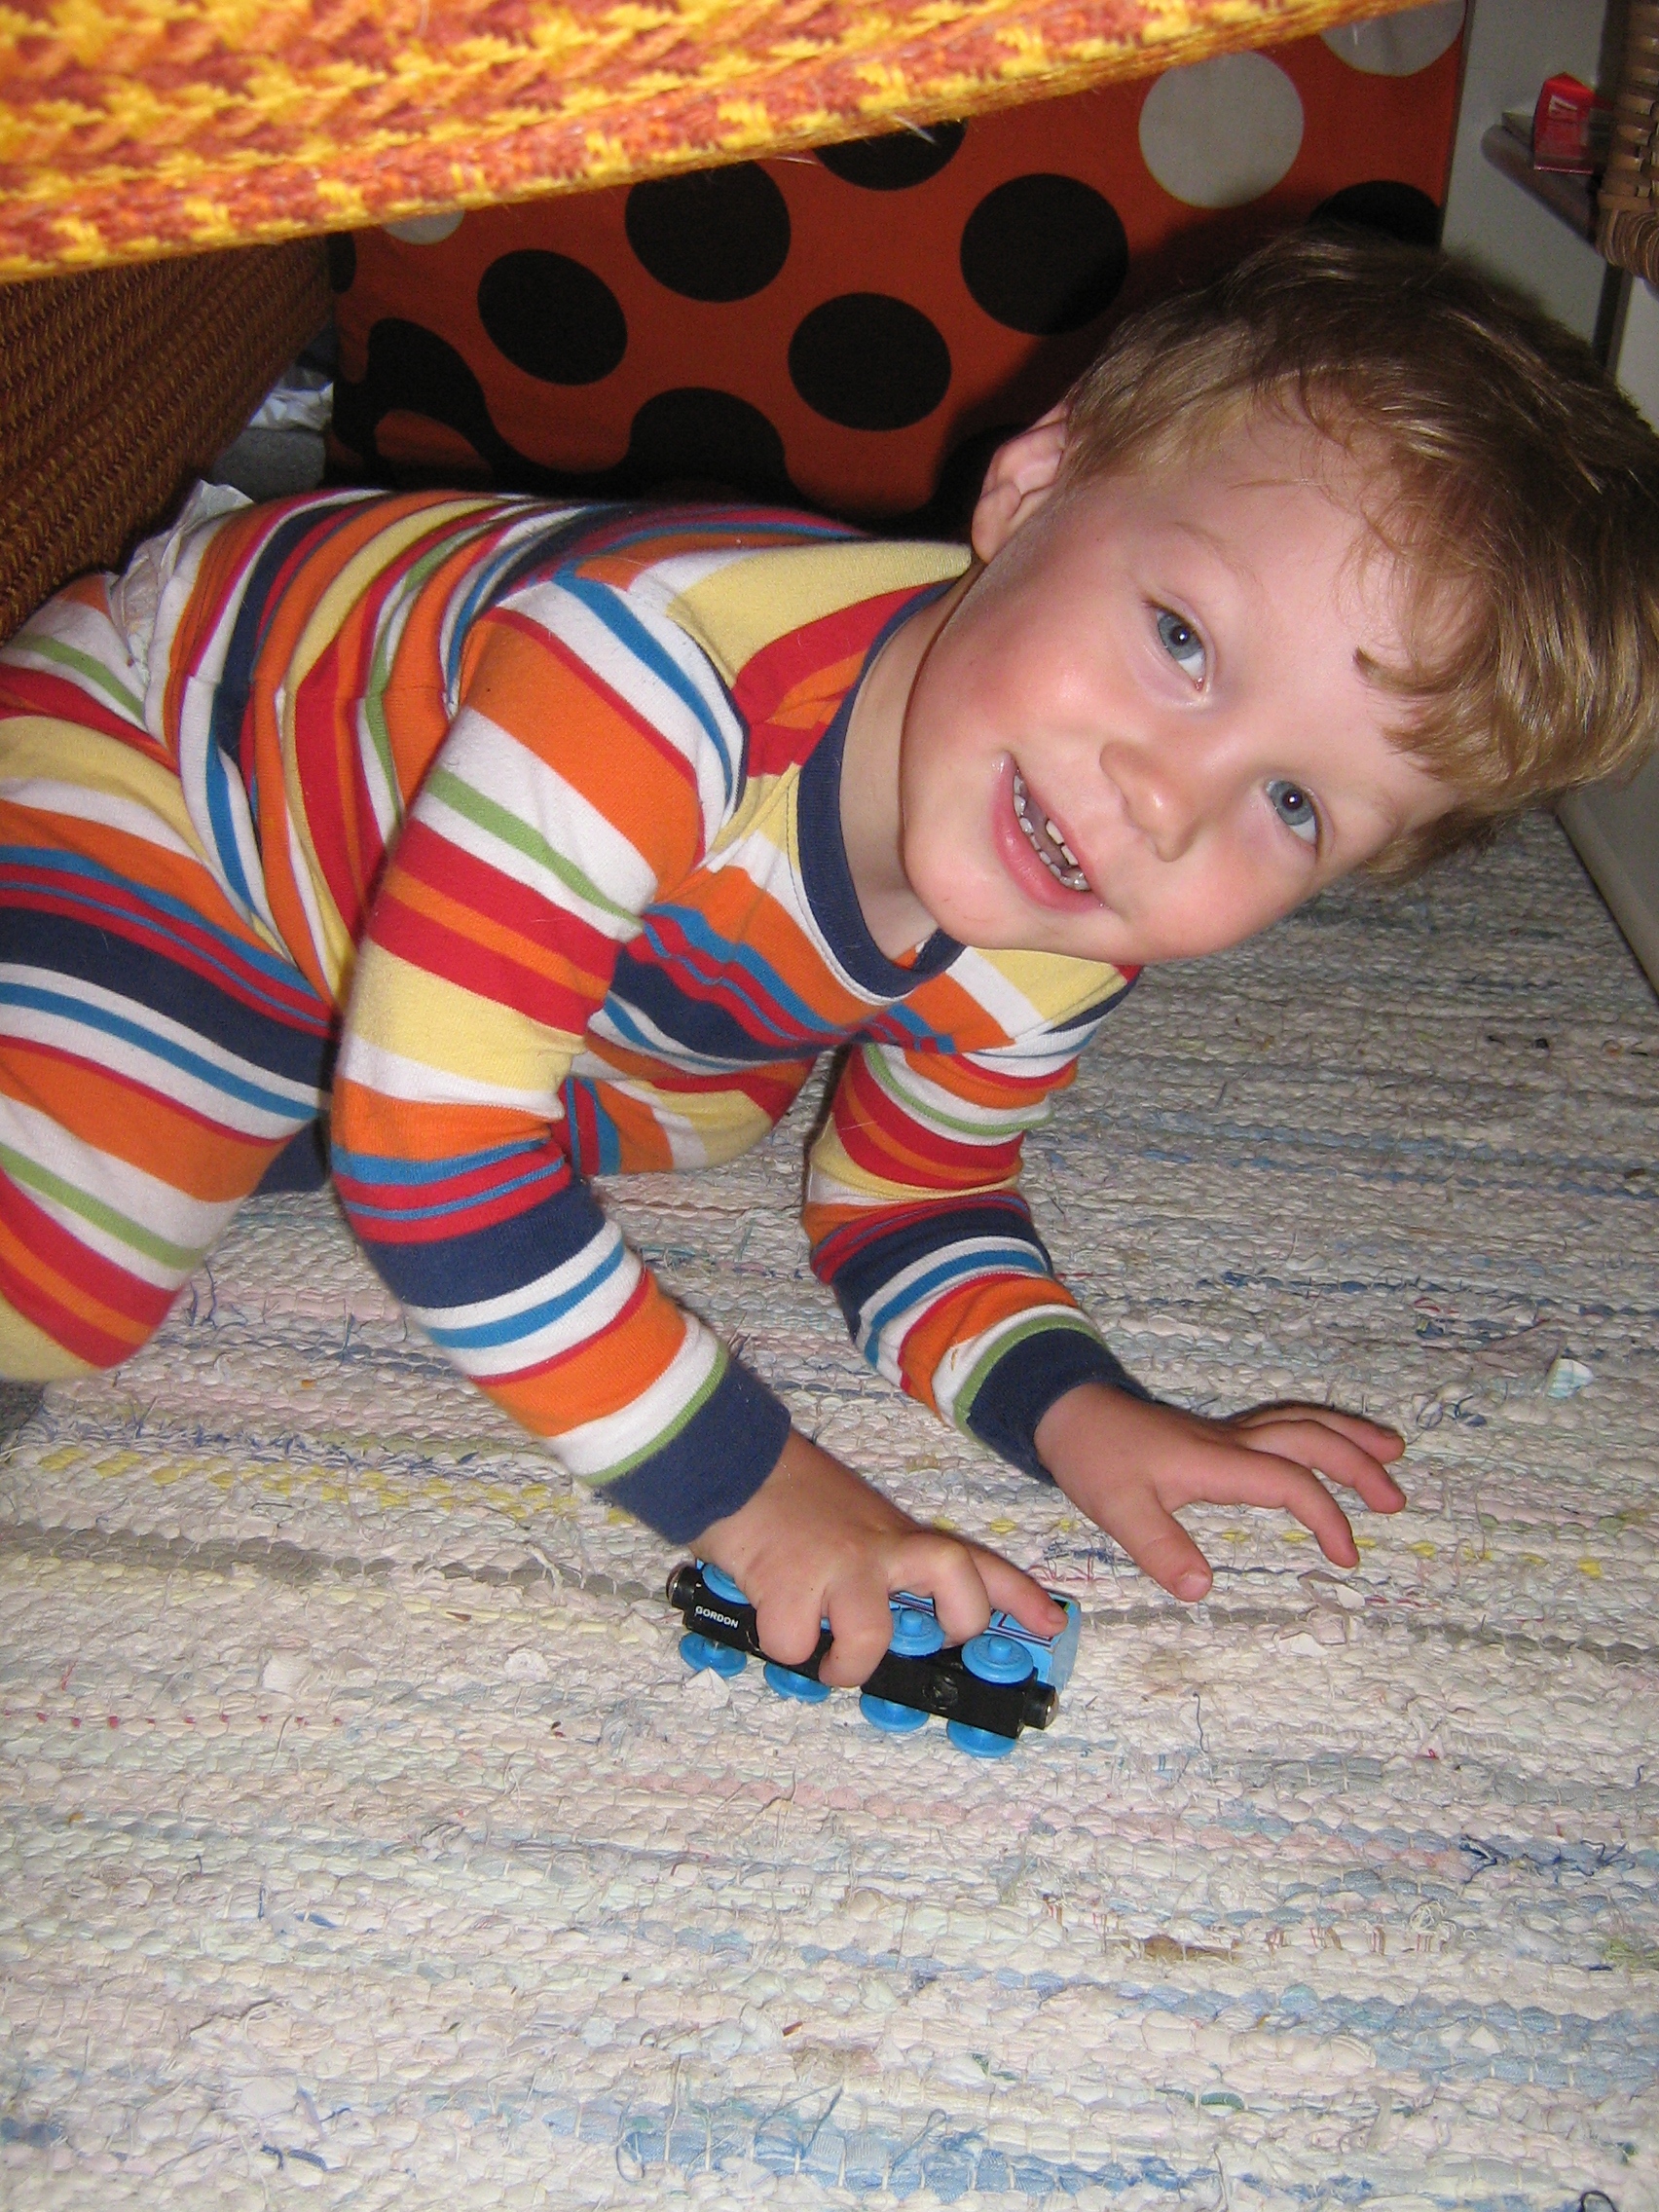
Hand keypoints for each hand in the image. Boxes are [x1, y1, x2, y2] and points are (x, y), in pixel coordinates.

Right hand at [698, 1428, 1066, 1688]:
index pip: (975, 1561)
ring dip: (848, 1665)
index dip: (1019, 1596)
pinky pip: (796, 1647)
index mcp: (899, 1536)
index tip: (1052, 1625)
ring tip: (831, 1661)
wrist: (731, 1462)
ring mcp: (838, 1566)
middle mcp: (881, 1548)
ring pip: (872, 1638)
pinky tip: (774, 1625)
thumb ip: (884, 1563)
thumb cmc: (791, 1499)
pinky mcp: (787, 1585)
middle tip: (928, 1642)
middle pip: (956, 1582)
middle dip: (956, 1626)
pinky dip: (784, 1650)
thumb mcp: (855, 1522)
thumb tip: (897, 1624)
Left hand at [1035, 1382, 1406, 1602]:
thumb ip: (1159, 1548)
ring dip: (1348, 1437)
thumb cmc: (1096, 1460)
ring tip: (1392, 1452)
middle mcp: (1232, 1442)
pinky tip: (1331, 1446)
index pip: (1289, 1483)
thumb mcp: (1118, 1510)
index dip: (1326, 1517)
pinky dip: (1319, 1432)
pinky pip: (1284, 1424)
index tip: (1347, 1558)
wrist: (1069, 1412)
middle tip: (1397, 1500)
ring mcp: (1226, 1435)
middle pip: (1310, 1440)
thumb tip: (1201, 1589)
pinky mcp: (1218, 1436)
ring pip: (1301, 1422)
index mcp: (1216, 1461)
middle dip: (1360, 1465)